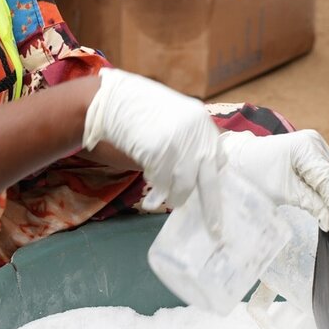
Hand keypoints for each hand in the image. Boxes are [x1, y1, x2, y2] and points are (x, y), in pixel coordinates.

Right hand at [83, 67, 223, 222]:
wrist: (111, 99)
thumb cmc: (140, 110)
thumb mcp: (175, 116)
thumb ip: (189, 139)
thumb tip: (200, 172)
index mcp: (201, 121)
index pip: (218, 158)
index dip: (212, 178)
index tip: (210, 195)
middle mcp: (195, 132)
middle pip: (208, 179)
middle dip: (211, 207)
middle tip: (215, 229)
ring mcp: (178, 142)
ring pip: (184, 185)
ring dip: (174, 196)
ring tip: (162, 197)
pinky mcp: (159, 151)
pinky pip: (162, 183)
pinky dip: (156, 189)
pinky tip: (149, 183)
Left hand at [219, 129, 328, 229]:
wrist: (242, 159)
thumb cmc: (257, 174)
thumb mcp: (285, 193)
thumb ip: (312, 205)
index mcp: (305, 147)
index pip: (328, 178)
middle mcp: (314, 140)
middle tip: (327, 217)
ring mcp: (315, 142)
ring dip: (328, 190)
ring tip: (317, 205)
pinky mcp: (313, 148)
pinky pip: (326, 169)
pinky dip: (322, 183)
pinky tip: (313, 192)